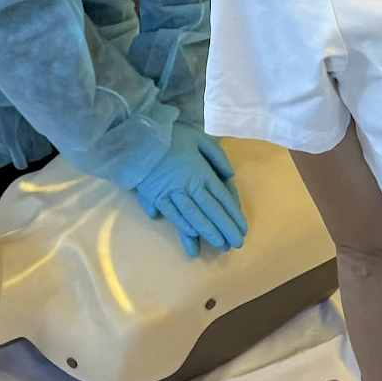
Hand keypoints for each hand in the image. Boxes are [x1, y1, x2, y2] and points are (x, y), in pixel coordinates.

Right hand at [134, 121, 246, 257]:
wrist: (139, 136)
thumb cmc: (171, 135)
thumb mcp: (200, 137)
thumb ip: (216, 156)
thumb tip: (230, 176)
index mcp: (201, 172)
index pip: (222, 197)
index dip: (233, 215)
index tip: (242, 228)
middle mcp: (189, 186)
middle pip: (211, 211)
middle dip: (225, 229)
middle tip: (236, 244)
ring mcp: (172, 194)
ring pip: (193, 217)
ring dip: (208, 232)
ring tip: (219, 245)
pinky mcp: (156, 197)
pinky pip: (172, 215)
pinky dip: (183, 226)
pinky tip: (193, 235)